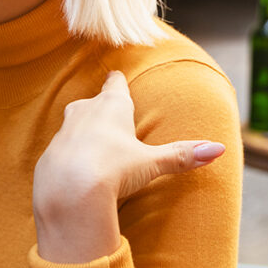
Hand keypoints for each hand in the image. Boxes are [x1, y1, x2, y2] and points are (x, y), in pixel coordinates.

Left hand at [32, 71, 224, 262]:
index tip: (116, 76)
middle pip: (92, 102)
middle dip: (100, 107)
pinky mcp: (49, 154)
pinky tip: (76, 169)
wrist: (68, 191)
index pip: (115, 85)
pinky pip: (62, 151)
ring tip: (92, 143)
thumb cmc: (112, 168)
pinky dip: (69, 156)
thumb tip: (218, 149)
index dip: (118, 82)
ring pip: (74, 124)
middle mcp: (84, 112)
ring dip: (82, 131)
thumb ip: (182, 155)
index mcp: (111, 106)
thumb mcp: (151, 163)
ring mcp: (63, 131)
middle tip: (108, 111)